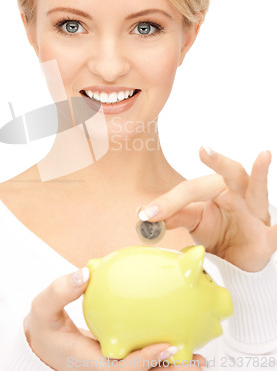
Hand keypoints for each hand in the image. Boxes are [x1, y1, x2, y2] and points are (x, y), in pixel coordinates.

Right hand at [23, 267, 204, 369]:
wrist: (44, 343)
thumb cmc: (45, 327)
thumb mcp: (43, 308)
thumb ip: (60, 291)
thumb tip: (83, 274)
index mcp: (90, 363)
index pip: (121, 367)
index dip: (146, 360)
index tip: (168, 345)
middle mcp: (106, 370)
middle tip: (198, 362)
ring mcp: (114, 368)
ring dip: (174, 369)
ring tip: (201, 360)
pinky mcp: (120, 362)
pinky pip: (145, 362)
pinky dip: (165, 357)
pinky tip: (182, 344)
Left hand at [138, 148, 276, 271]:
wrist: (236, 260)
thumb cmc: (216, 231)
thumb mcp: (193, 220)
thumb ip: (174, 215)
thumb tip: (146, 215)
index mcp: (217, 189)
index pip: (191, 190)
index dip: (168, 202)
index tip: (147, 214)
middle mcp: (238, 195)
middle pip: (230, 173)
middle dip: (218, 161)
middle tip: (203, 150)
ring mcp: (255, 214)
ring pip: (258, 192)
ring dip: (261, 174)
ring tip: (264, 156)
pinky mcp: (265, 239)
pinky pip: (276, 234)